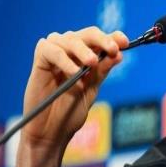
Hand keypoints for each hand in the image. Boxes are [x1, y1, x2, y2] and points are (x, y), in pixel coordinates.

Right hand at [21, 26, 128, 149]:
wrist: (52, 132)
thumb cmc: (71, 111)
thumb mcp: (92, 88)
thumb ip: (103, 70)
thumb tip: (119, 53)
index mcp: (86, 54)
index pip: (101, 39)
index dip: (113, 37)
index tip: (125, 42)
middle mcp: (71, 49)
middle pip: (88, 34)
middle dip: (102, 40)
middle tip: (112, 50)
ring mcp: (55, 52)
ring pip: (70, 38)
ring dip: (83, 49)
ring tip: (92, 63)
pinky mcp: (40, 60)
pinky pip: (51, 50)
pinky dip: (64, 59)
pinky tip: (74, 72)